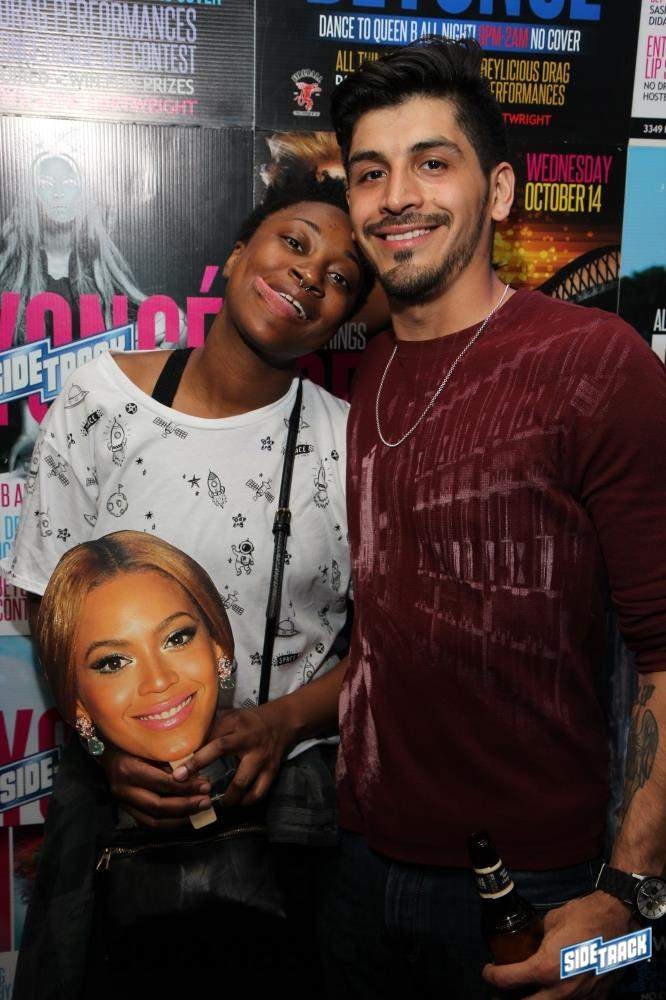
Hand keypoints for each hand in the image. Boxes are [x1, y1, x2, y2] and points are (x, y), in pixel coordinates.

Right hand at [102, 746, 212, 828]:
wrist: (105, 749)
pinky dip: (168, 823)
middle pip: (158, 806)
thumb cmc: (132, 741)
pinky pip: (148, 822)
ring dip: (179, 818)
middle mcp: (123, 789)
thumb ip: (170, 760)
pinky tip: (184, 817)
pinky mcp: (125, 809)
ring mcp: (122, 802)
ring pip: (153, 820)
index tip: (206, 785)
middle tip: (206, 801)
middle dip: (186, 806)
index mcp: (129, 770)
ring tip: (199, 810)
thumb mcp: (150, 745)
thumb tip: (196, 774)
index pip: (162, 783)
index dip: (186, 787)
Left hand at [172, 704, 289, 805]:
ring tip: (218, 803)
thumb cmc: (248, 721)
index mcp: (234, 722)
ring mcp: (261, 756)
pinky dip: (247, 801)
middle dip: (202, 767)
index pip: (208, 735)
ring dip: (227, 795)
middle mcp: (247, 738)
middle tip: (188, 786)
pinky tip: (238, 803)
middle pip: (222, 749)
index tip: (178, 771)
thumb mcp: (230, 717)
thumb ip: (210, 729)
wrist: (282, 722)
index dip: (194, 754)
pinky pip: (259, 792)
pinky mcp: (272, 770)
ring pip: (242, 779)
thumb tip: (182, 746)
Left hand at [483, 891, 633, 998]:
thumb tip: (530, 940)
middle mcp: (560, 990)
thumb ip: (537, 938)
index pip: (506, 980)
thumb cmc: (583, 916)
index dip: (491, 975)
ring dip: (534, 999)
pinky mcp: (596, 999)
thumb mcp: (550, 922)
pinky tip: (555, 991)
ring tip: (526, 992)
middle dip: (508, 998)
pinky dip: (559, 999)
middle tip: (501, 991)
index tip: (488, 970)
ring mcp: (580, 999)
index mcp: (544, 968)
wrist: (618, 919)